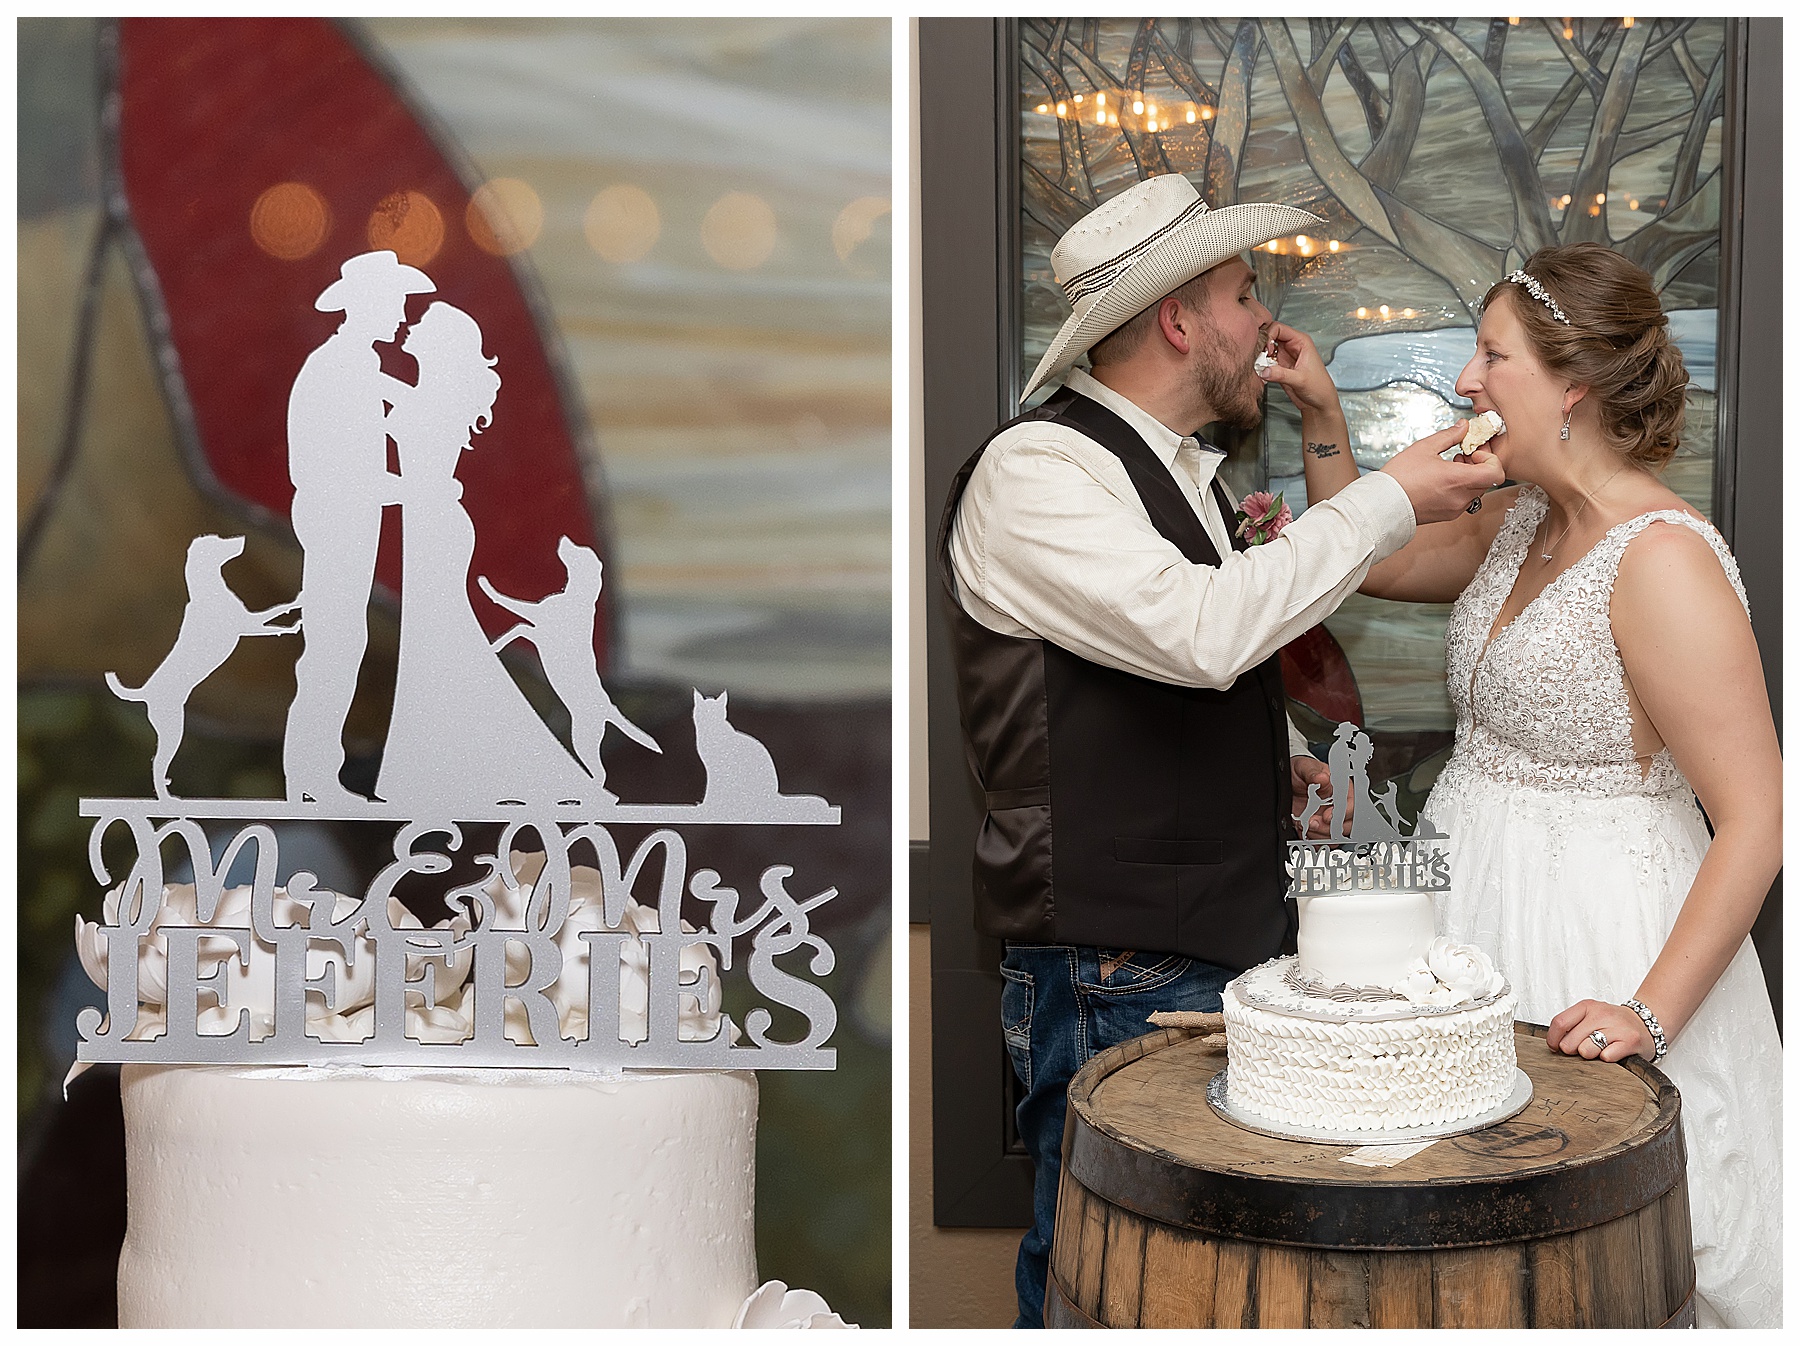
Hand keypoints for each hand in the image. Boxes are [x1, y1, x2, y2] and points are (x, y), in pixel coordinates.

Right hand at [1256, 322, 1341, 417]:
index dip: (1269, 336)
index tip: (1266, 350)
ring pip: (1265, 348)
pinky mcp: (1279, 367)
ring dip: (1259, 355)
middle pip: (1270, 335)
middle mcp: (1292, 346)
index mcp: (1301, 342)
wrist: (1319, 403)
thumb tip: (1263, 370)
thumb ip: (1281, 374)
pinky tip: (1261, 371)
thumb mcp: (1300, 380)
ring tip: (1259, 365)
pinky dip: (1260, 365)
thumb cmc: (1319, 388)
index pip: (1279, 328)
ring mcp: (1284, 356)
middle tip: (1258, 357)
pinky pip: (1265, 360)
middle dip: (1261, 344)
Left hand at [1289, 755, 1347, 838]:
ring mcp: (1329, 819)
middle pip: (1346, 825)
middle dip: (1329, 828)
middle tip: (1312, 822)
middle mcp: (1337, 806)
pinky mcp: (1319, 830)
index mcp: (1341, 789)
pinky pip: (1322, 842)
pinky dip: (1312, 840)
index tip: (1327, 816)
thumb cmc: (1298, 772)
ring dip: (1319, 835)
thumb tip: (1323, 777)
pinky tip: (1303, 830)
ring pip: (1335, 836)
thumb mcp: (1303, 767)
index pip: (1351, 805)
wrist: (1285, 782)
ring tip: (1304, 825)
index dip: (1342, 813)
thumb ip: (1313, 772)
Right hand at [1380, 425, 1505, 523]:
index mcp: (1458, 479)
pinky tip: (1442, 480)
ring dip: (1470, 476)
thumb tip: (1463, 427)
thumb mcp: (1425, 448)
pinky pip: (1464, 499)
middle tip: (1462, 455)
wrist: (1383, 504)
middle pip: (1487, 480)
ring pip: (1476, 490)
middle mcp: (1461, 497)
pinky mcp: (1448, 515)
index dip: (1490, 458)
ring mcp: (1455, 508)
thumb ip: (1450, 435)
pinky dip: (1460, 488)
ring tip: (1450, 467)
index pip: (1496, 472)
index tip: (1474, 451)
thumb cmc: (1400, 478)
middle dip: (1479, 465)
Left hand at [1546, 1000, 1655, 1062]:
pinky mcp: (1630, 1041)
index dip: (1553, 1039)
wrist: (1646, 1023)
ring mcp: (1616, 1027)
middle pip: (1570, 1042)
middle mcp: (1601, 1014)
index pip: (1559, 1023)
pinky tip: (1612, 1052)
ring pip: (1586, 1050)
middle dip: (1572, 1051)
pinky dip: (1606, 1059)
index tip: (1555, 1047)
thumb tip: (1554, 1044)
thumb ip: (1572, 1026)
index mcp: (1587, 1006)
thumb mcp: (1590, 1016)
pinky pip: (1606, 1057)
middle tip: (1582, 1049)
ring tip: (1599, 1049)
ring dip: (1590, 1055)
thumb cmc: (1613, 1023)